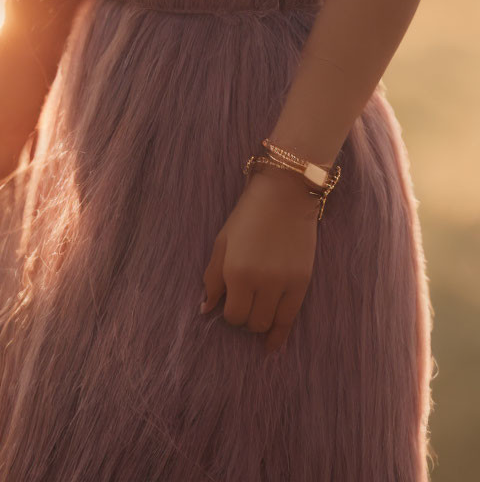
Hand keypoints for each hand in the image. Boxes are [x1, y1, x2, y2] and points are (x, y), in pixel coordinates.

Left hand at [200, 167, 318, 354]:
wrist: (286, 193)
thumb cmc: (248, 215)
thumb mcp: (222, 242)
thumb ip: (212, 278)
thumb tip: (205, 310)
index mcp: (236, 271)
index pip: (231, 315)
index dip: (229, 312)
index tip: (231, 303)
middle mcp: (261, 282)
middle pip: (250, 322)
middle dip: (245, 318)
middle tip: (245, 304)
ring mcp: (284, 283)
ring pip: (269, 324)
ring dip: (261, 323)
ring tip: (258, 312)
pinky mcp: (302, 281)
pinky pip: (290, 318)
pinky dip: (280, 334)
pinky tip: (273, 345)